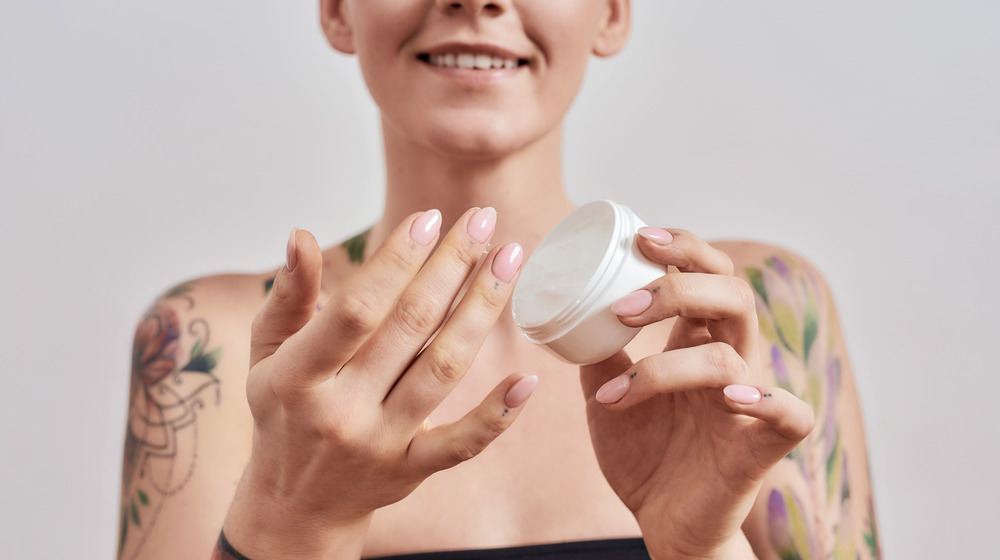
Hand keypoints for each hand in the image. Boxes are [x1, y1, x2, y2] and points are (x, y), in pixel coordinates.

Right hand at [223, 208, 535, 558]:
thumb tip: (303, 236)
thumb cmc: (283, 414)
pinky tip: (527, 378)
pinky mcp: (412, 469)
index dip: (396, 260)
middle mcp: (341, 411)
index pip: (357, 308)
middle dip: (452, 266)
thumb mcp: (266, 354)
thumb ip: (288, 296)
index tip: (430, 219)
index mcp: (298, 377)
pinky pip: (462, 443)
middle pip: (410, 328)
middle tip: (484, 220)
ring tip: (509, 261)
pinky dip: (498, 414)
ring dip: (481, 310)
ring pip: (443, 369)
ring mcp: (380, 443)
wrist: (295, 505)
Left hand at [581, 228, 814, 558]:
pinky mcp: (763, 447)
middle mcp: (730, 361)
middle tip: (625, 304)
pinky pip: (790, 413)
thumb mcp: (606, 395)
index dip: (683, 247)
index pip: (708, 273)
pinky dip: (766, 399)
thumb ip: (599, 354)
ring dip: (665, 368)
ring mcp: (749, 401)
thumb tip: (570, 312)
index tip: (639, 237)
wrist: (663, 523)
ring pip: (731, 355)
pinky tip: (730, 395)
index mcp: (698, 341)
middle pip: (732, 295)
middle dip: (680, 286)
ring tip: (613, 393)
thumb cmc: (644, 455)